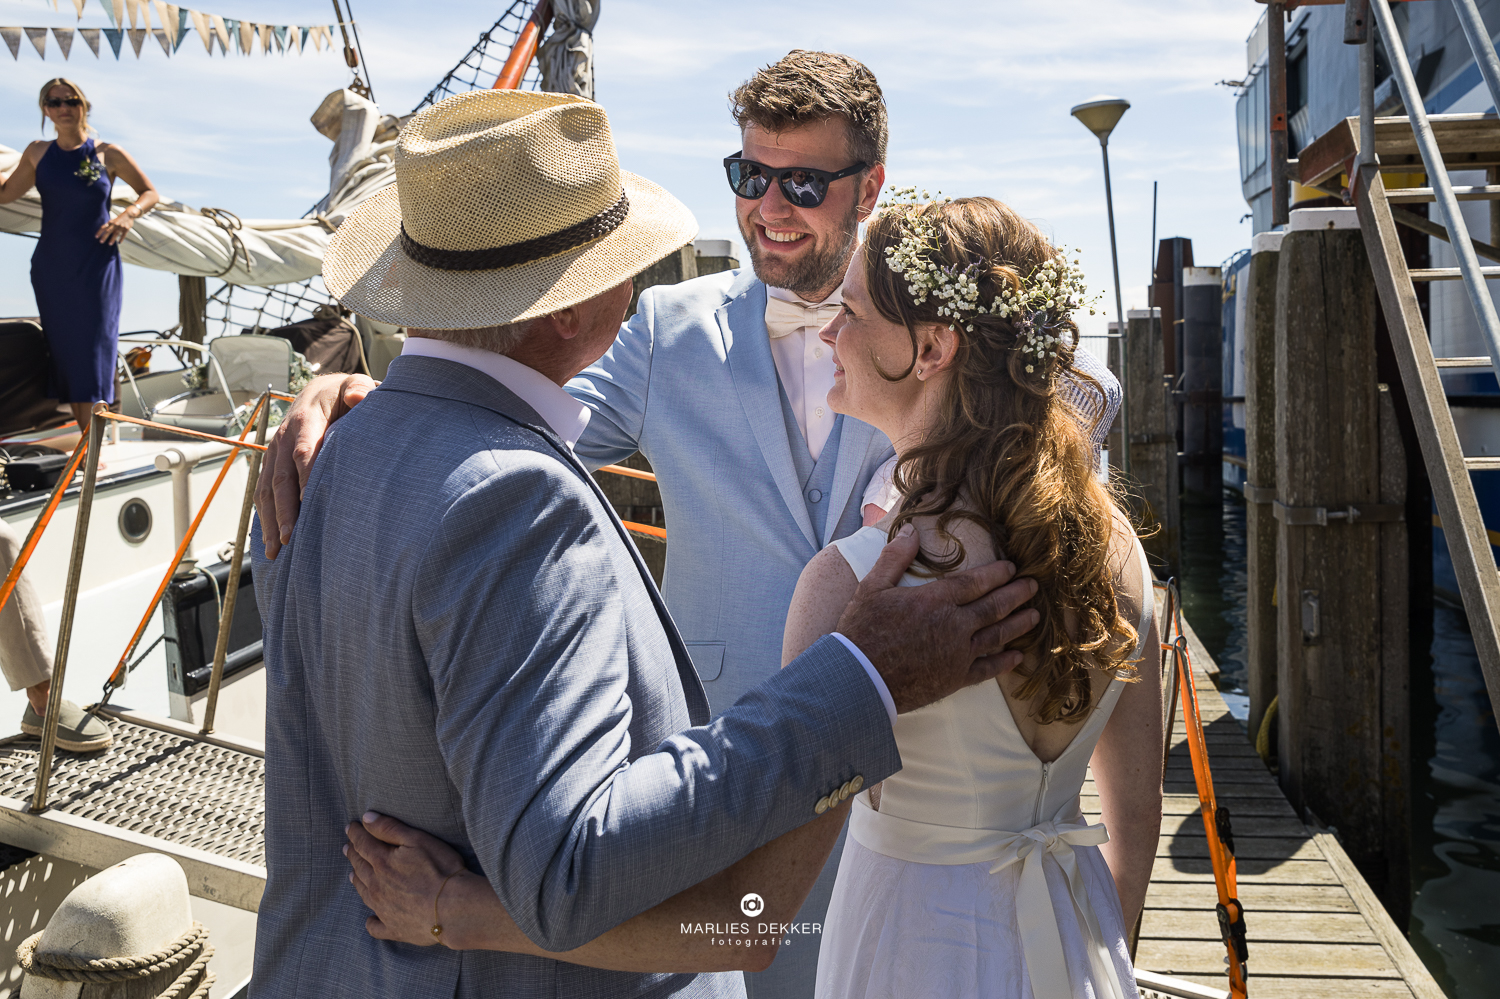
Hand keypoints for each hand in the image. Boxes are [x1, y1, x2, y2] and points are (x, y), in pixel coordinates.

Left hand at [94, 210, 133, 245]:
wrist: (129, 215)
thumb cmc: (120, 218)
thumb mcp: (113, 220)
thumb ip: (109, 225)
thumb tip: (104, 229)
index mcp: (111, 222)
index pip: (103, 227)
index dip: (99, 232)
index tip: (96, 236)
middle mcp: (115, 224)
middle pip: (108, 231)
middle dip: (104, 236)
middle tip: (101, 241)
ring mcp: (121, 227)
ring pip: (116, 233)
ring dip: (112, 239)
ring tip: (109, 244)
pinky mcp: (126, 229)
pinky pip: (123, 235)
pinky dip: (121, 239)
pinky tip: (119, 242)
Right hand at [256, 372, 376, 557]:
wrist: (319, 390)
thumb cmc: (343, 393)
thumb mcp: (354, 385)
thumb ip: (359, 388)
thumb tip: (359, 395)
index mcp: (305, 420)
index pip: (304, 452)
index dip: (306, 477)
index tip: (311, 504)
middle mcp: (283, 438)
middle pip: (281, 478)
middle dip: (284, 510)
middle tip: (291, 539)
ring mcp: (274, 453)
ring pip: (266, 490)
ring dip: (270, 520)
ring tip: (276, 550)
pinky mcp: (272, 464)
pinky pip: (263, 493)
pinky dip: (265, 517)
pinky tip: (270, 541)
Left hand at [346, 812, 475, 948]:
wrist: (453, 908)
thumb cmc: (440, 869)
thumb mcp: (417, 840)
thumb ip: (390, 828)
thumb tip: (366, 819)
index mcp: (382, 863)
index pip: (363, 844)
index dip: (355, 833)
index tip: (350, 827)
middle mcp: (377, 886)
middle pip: (360, 867)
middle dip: (353, 855)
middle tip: (347, 848)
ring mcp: (383, 909)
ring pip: (363, 893)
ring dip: (357, 881)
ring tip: (353, 875)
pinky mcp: (393, 928)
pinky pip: (375, 926)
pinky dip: (371, 921)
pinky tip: (371, 919)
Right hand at [836, 525, 1039, 712]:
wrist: (859, 678)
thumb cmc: (862, 631)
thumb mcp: (872, 587)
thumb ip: (895, 558)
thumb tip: (910, 531)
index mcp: (935, 600)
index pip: (975, 582)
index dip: (996, 574)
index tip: (1012, 569)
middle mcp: (954, 625)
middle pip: (994, 606)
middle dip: (1016, 594)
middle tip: (1033, 587)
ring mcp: (958, 654)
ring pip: (997, 636)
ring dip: (1018, 624)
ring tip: (1034, 616)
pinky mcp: (955, 678)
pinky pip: (987, 669)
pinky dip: (1004, 663)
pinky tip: (1017, 657)